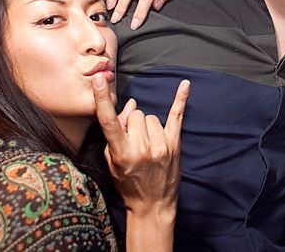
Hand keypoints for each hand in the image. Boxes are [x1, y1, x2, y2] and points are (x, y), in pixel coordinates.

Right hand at [92, 74, 189, 213]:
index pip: (109, 121)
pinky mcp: (175, 144)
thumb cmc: (128, 184)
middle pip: (134, 114)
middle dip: (131, 123)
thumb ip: (116, 134)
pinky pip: (177, 115)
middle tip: (133, 140)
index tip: (99, 80)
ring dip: (146, 126)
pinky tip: (185, 84)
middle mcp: (142, 148)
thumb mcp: (112, 163)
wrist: (153, 205)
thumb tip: (129, 106)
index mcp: (121, 153)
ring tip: (147, 144)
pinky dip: (181, 99)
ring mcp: (160, 145)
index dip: (102, 99)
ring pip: (149, 117)